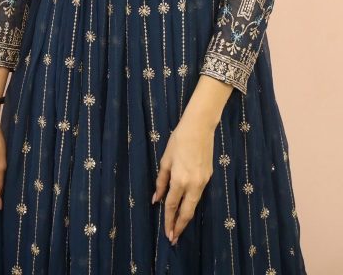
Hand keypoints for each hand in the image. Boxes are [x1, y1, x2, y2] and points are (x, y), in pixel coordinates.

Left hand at [152, 116, 214, 244]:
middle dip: (180, 226)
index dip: (168, 221)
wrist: (200, 127)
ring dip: (186, 216)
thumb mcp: (166, 160)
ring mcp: (203, 181)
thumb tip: (156, 199)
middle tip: (174, 239)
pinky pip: (198, 194)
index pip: (172, 205)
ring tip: (179, 226)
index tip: (167, 234)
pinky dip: (192, 203)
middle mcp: (193, 184)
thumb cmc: (179, 140)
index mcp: (180, 179)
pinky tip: (187, 206)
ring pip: (194, 204)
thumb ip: (161, 181)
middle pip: (187, 212)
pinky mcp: (209, 176)